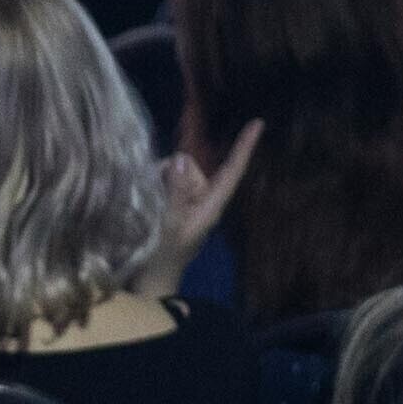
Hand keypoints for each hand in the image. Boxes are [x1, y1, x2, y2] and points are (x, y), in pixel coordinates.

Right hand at [154, 114, 261, 289]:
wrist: (148, 281)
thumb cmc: (162, 257)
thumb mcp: (169, 224)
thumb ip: (175, 192)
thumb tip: (181, 159)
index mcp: (211, 205)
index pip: (231, 171)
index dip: (243, 147)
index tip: (258, 123)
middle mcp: (201, 199)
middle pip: (191, 166)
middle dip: (171, 172)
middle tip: (155, 198)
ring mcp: (185, 201)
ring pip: (173, 170)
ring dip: (158, 179)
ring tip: (148, 204)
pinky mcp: (169, 203)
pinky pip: (162, 179)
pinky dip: (152, 183)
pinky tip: (144, 201)